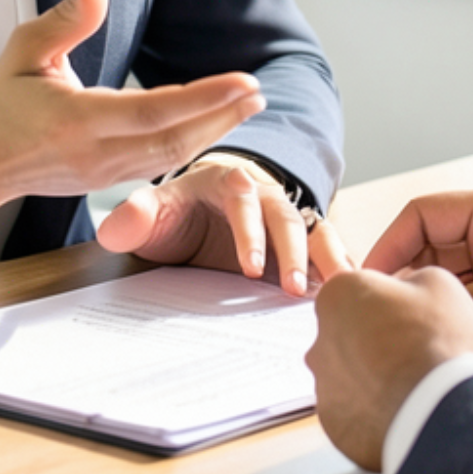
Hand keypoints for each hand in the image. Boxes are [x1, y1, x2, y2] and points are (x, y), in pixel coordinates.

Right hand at [0, 0, 266, 247]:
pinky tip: (214, 123)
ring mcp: (102, 175)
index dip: (205, 97)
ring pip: (170, 156)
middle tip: (259, 91)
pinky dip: (192, 143)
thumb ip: (68, 15)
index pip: (154, 110)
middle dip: (223, 117)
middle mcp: (94, 155)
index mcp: (74, 120)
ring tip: (248, 104)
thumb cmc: (3, 98)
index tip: (245, 80)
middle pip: (174, 140)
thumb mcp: (27, 47)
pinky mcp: (106, 182)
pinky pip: (158, 164)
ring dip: (214, 131)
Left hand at [96, 154, 352, 295]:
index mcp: (226, 180)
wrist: (200, 213)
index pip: (243, 199)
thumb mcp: (152, 214)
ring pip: (316, 229)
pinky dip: (341, 267)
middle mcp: (264, 193)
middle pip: (286, 215)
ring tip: (340, 289)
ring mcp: (287, 216)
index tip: (250, 267)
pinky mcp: (302, 241)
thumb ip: (135, 217)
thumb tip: (118, 226)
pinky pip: (326, 249)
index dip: (249, 232)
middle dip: (292, 251)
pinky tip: (354, 293)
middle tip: (294, 288)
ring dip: (328, 257)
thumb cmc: (177, 214)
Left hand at [307, 267, 472, 471]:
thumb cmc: (443, 341)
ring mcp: (325, 386)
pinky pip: (354, 413)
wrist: (448, 413)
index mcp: (339, 295)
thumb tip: (399, 292)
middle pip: (348, 335)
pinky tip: (403, 411)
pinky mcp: (335, 426)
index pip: (358, 292)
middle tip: (414, 354)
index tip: (412, 318)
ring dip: (373, 379)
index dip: (389, 304)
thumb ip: (405, 280)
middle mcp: (320, 340)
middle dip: (374, 342)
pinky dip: (374, 412)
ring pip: (349, 376)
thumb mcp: (437, 283)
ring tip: (412, 387)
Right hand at [363, 184, 472, 363]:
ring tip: (424, 344)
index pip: (422, 216)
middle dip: (410, 288)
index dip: (389, 245)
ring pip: (451, 291)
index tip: (368, 282)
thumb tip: (426, 314)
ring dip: (443, 317)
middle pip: (430, 257)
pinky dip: (471, 335)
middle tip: (387, 322)